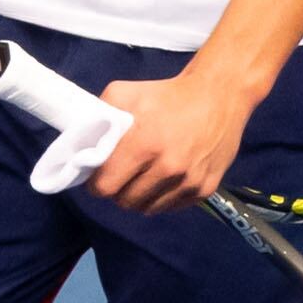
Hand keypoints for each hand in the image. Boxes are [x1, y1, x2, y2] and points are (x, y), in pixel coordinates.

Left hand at [87, 62, 258, 215]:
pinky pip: (171, 207)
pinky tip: (164, 178)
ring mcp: (189, 181)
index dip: (97, 183)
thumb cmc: (166, 94)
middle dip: (118, 190)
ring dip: (140, 197)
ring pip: (147, 209)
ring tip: (143, 177)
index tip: (99, 175)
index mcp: (144, 144)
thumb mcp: (125, 93)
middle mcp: (168, 168)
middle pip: (125, 202)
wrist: (218, 95)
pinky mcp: (205, 189)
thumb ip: (99, 118)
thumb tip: (83, 144)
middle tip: (122, 175)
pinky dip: (163, 197)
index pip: (105, 187)